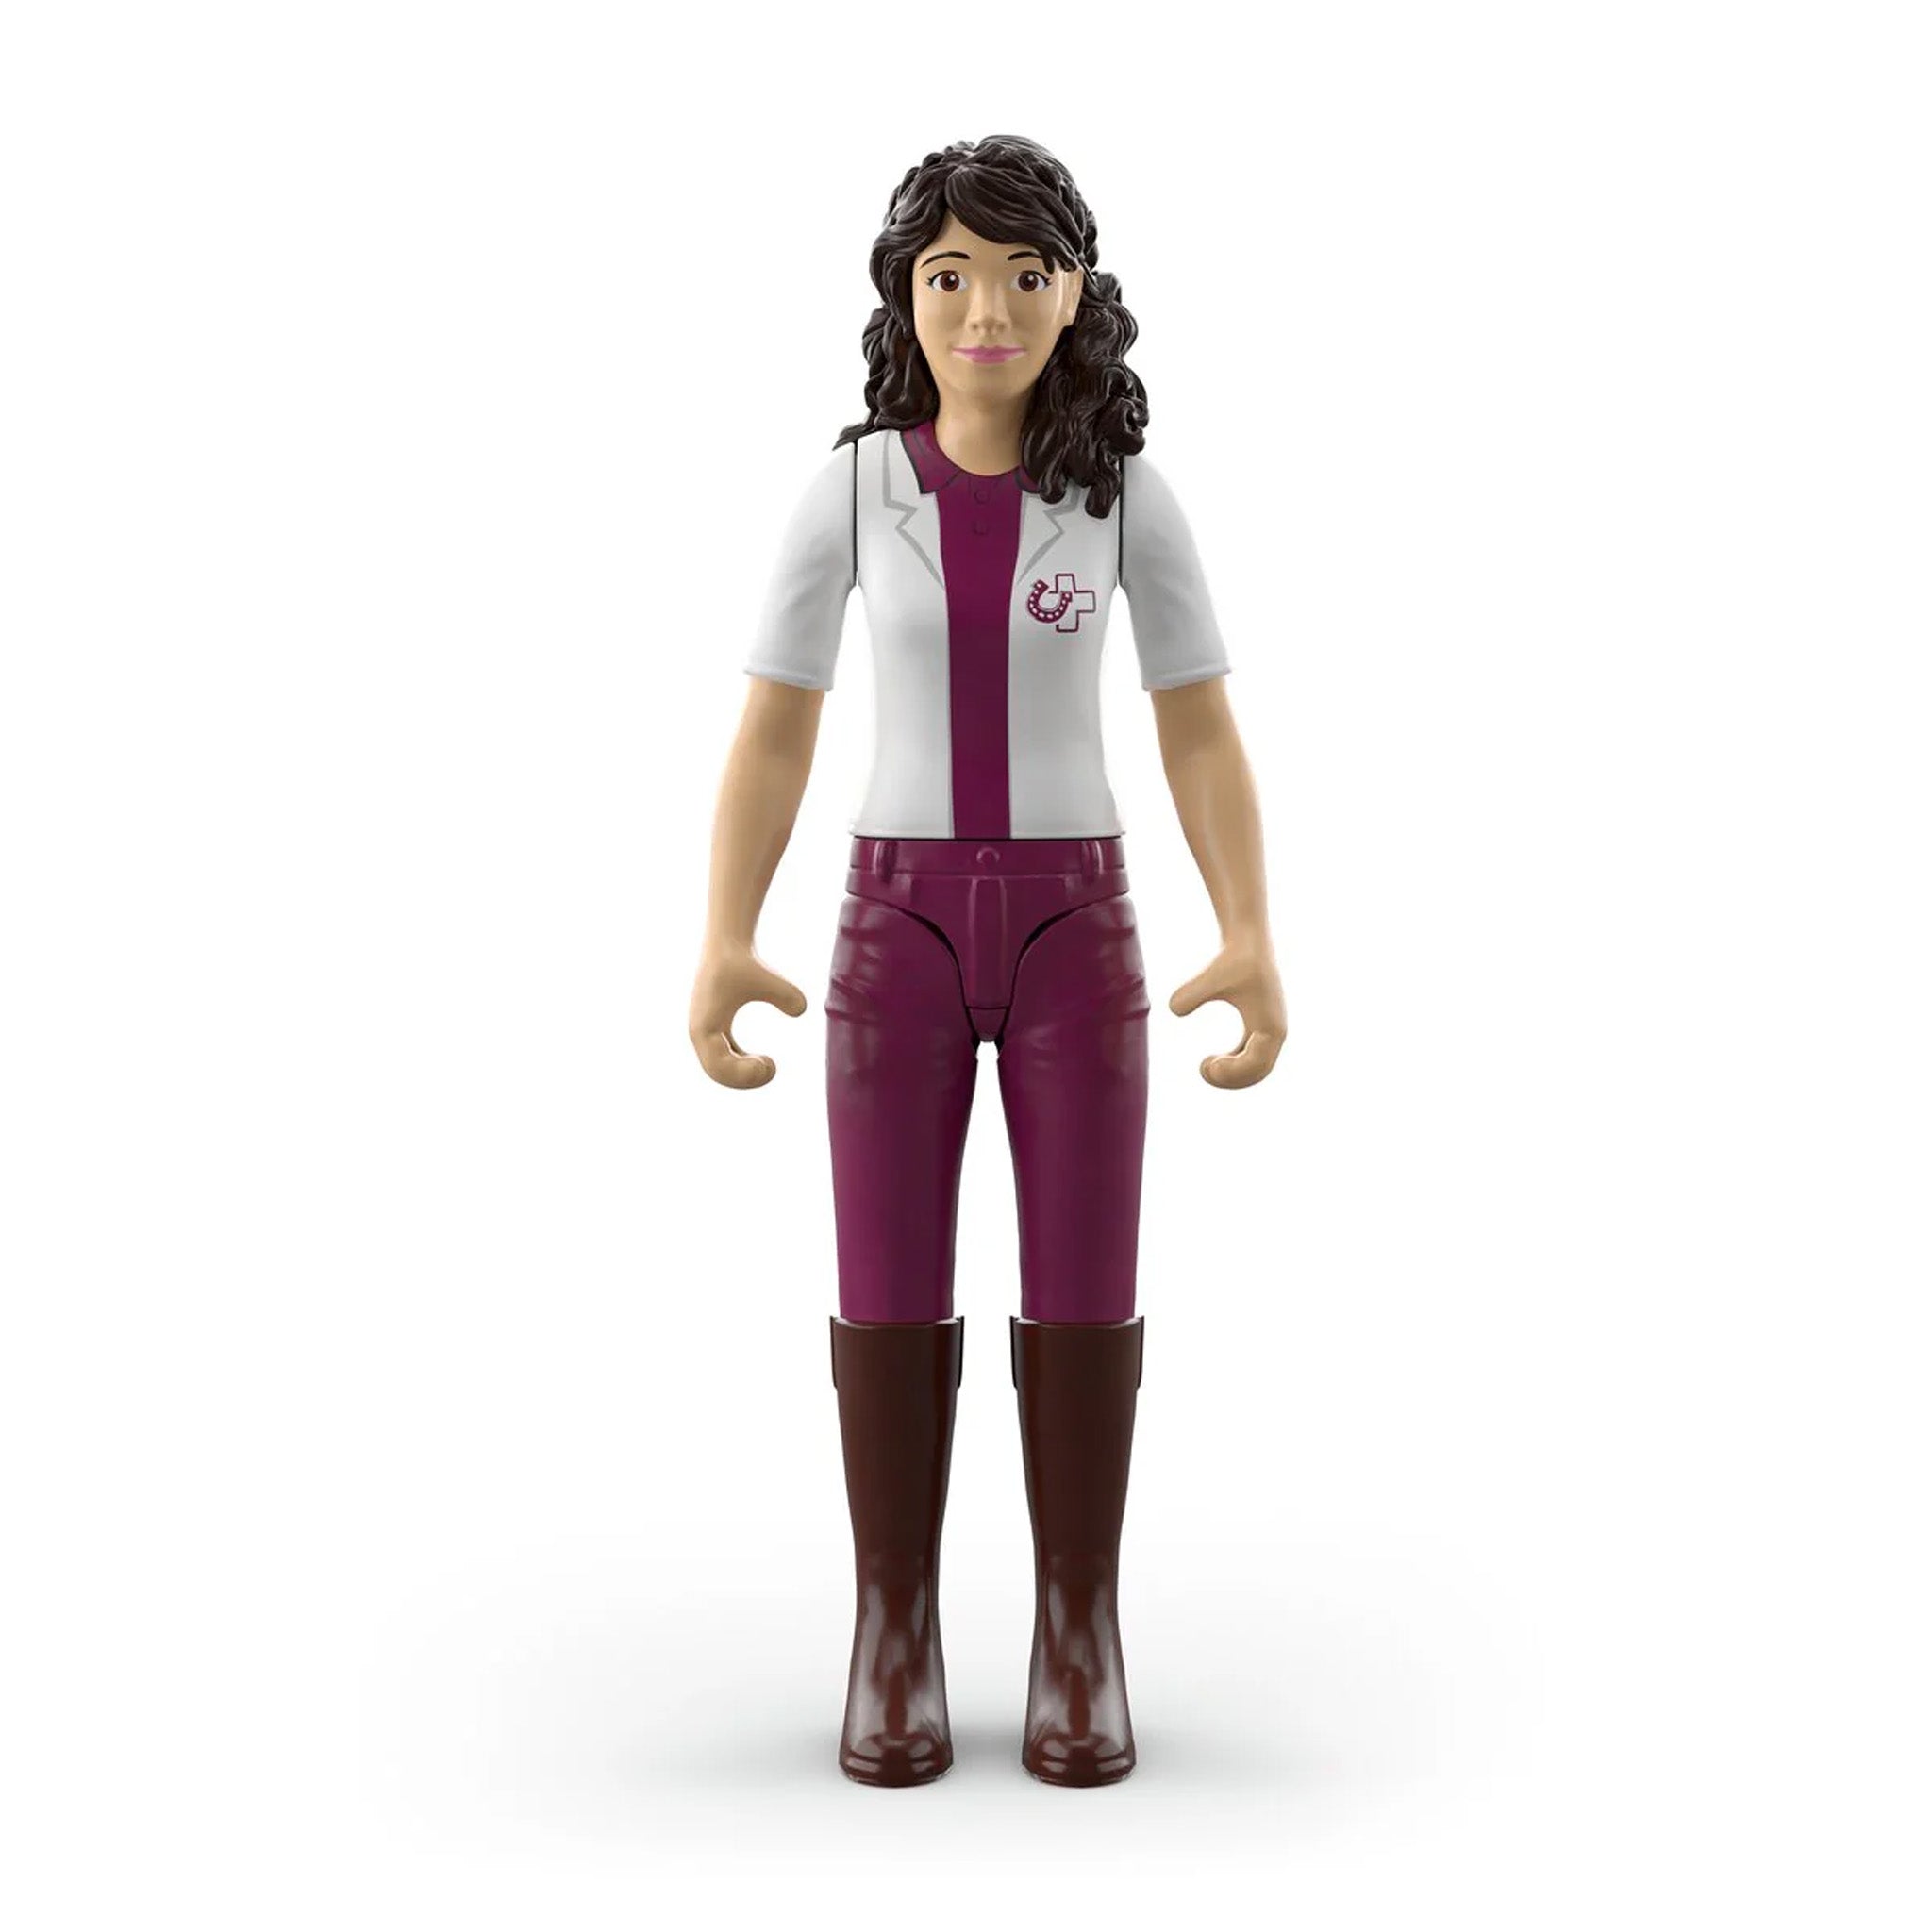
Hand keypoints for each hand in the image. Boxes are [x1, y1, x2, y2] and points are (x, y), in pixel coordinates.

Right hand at [689, 941, 807, 1088]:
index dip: (743, 1074)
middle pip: (717, 1072)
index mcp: (703, 1028)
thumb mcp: (766, 978)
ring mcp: (707, 1031)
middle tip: (773, 1068)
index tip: (771, 1065)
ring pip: (719, 1068)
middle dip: (744, 1078)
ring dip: (742, 1073)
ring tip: (769, 1066)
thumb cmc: (743, 961)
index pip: (718, 1067)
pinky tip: (760, 1060)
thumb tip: (801, 1010)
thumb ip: (786, 994)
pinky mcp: (716, 1027)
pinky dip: (740, 1063)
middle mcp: (700, 1033)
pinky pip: (724, 1056)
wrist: (728, 944)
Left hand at [1169, 937, 1285, 1088]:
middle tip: (1202, 1069)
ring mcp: (1269, 1029)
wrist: (1246, 940)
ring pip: (1257, 1067)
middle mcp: (1275, 1031)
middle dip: (1231, 1078)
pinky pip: (1251, 1056)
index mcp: (1271, 1027)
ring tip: (1205, 1066)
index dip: (1231, 1073)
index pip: (1257, 1066)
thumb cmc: (1232, 957)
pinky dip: (1234, 1063)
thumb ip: (1190, 993)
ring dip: (1233, 1073)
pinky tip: (1214, 1059)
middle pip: (1259, 1072)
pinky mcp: (1259, 1024)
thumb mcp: (1211, 976)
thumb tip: (1174, 1010)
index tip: (1204, 1065)